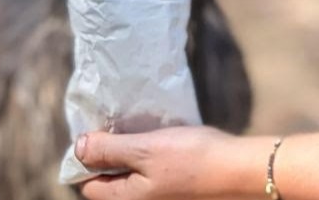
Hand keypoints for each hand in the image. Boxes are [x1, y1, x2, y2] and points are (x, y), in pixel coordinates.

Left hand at [76, 126, 264, 199]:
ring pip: (132, 174)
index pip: (88, 182)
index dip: (88, 156)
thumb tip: (77, 147)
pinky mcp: (176, 189)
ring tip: (146, 130)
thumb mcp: (146, 149)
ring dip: (134, 151)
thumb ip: (109, 149)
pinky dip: (152, 156)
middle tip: (124, 125)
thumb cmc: (194, 159)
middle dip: (112, 151)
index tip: (100, 131)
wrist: (241, 169)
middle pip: (110, 179)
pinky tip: (165, 139)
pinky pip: (152, 173)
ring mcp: (160, 197)